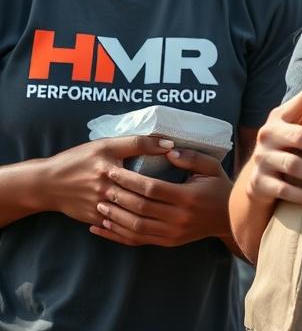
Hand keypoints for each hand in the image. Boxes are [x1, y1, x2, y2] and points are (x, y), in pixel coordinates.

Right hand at [42, 135, 173, 227]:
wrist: (46, 183)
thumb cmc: (79, 159)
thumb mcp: (106, 145)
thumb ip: (137, 143)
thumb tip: (169, 144)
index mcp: (109, 170)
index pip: (143, 178)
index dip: (164, 181)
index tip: (182, 179)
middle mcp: (104, 192)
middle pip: (139, 200)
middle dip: (162, 203)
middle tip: (184, 203)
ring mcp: (98, 208)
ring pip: (131, 217)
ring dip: (151, 217)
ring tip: (172, 214)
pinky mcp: (94, 219)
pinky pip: (118, 226)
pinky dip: (135, 227)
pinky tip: (152, 224)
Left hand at [90, 148, 232, 246]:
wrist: (229, 219)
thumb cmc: (219, 188)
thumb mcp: (212, 167)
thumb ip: (191, 157)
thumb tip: (168, 151)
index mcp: (188, 197)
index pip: (152, 188)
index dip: (130, 180)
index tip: (114, 171)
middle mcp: (179, 217)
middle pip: (140, 208)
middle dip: (118, 197)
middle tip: (102, 186)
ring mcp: (173, 233)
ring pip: (136, 227)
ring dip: (114, 217)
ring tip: (99, 205)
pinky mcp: (168, 242)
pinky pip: (137, 240)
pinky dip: (117, 235)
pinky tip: (102, 228)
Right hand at [245, 87, 301, 207]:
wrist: (258, 181)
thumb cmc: (289, 151)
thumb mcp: (295, 132)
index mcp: (280, 117)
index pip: (301, 100)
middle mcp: (268, 134)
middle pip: (300, 136)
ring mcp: (261, 158)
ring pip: (293, 165)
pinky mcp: (258, 183)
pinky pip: (284, 189)